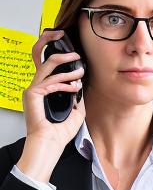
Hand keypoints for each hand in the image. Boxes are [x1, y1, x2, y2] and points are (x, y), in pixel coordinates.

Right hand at [16, 29, 86, 182]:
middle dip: (54, 45)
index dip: (56, 51)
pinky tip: (74, 89)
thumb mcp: (76, 110)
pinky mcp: (32, 94)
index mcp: (45, 88)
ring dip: (67, 67)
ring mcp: (33, 89)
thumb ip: (77, 96)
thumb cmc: (60, 131)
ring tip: (80, 71)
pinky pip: (51, 82)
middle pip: (41, 56)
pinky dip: (65, 84)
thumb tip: (83, 85)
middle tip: (71, 45)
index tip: (72, 49)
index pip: (47, 64)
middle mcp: (37, 86)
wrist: (50, 144)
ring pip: (49, 67)